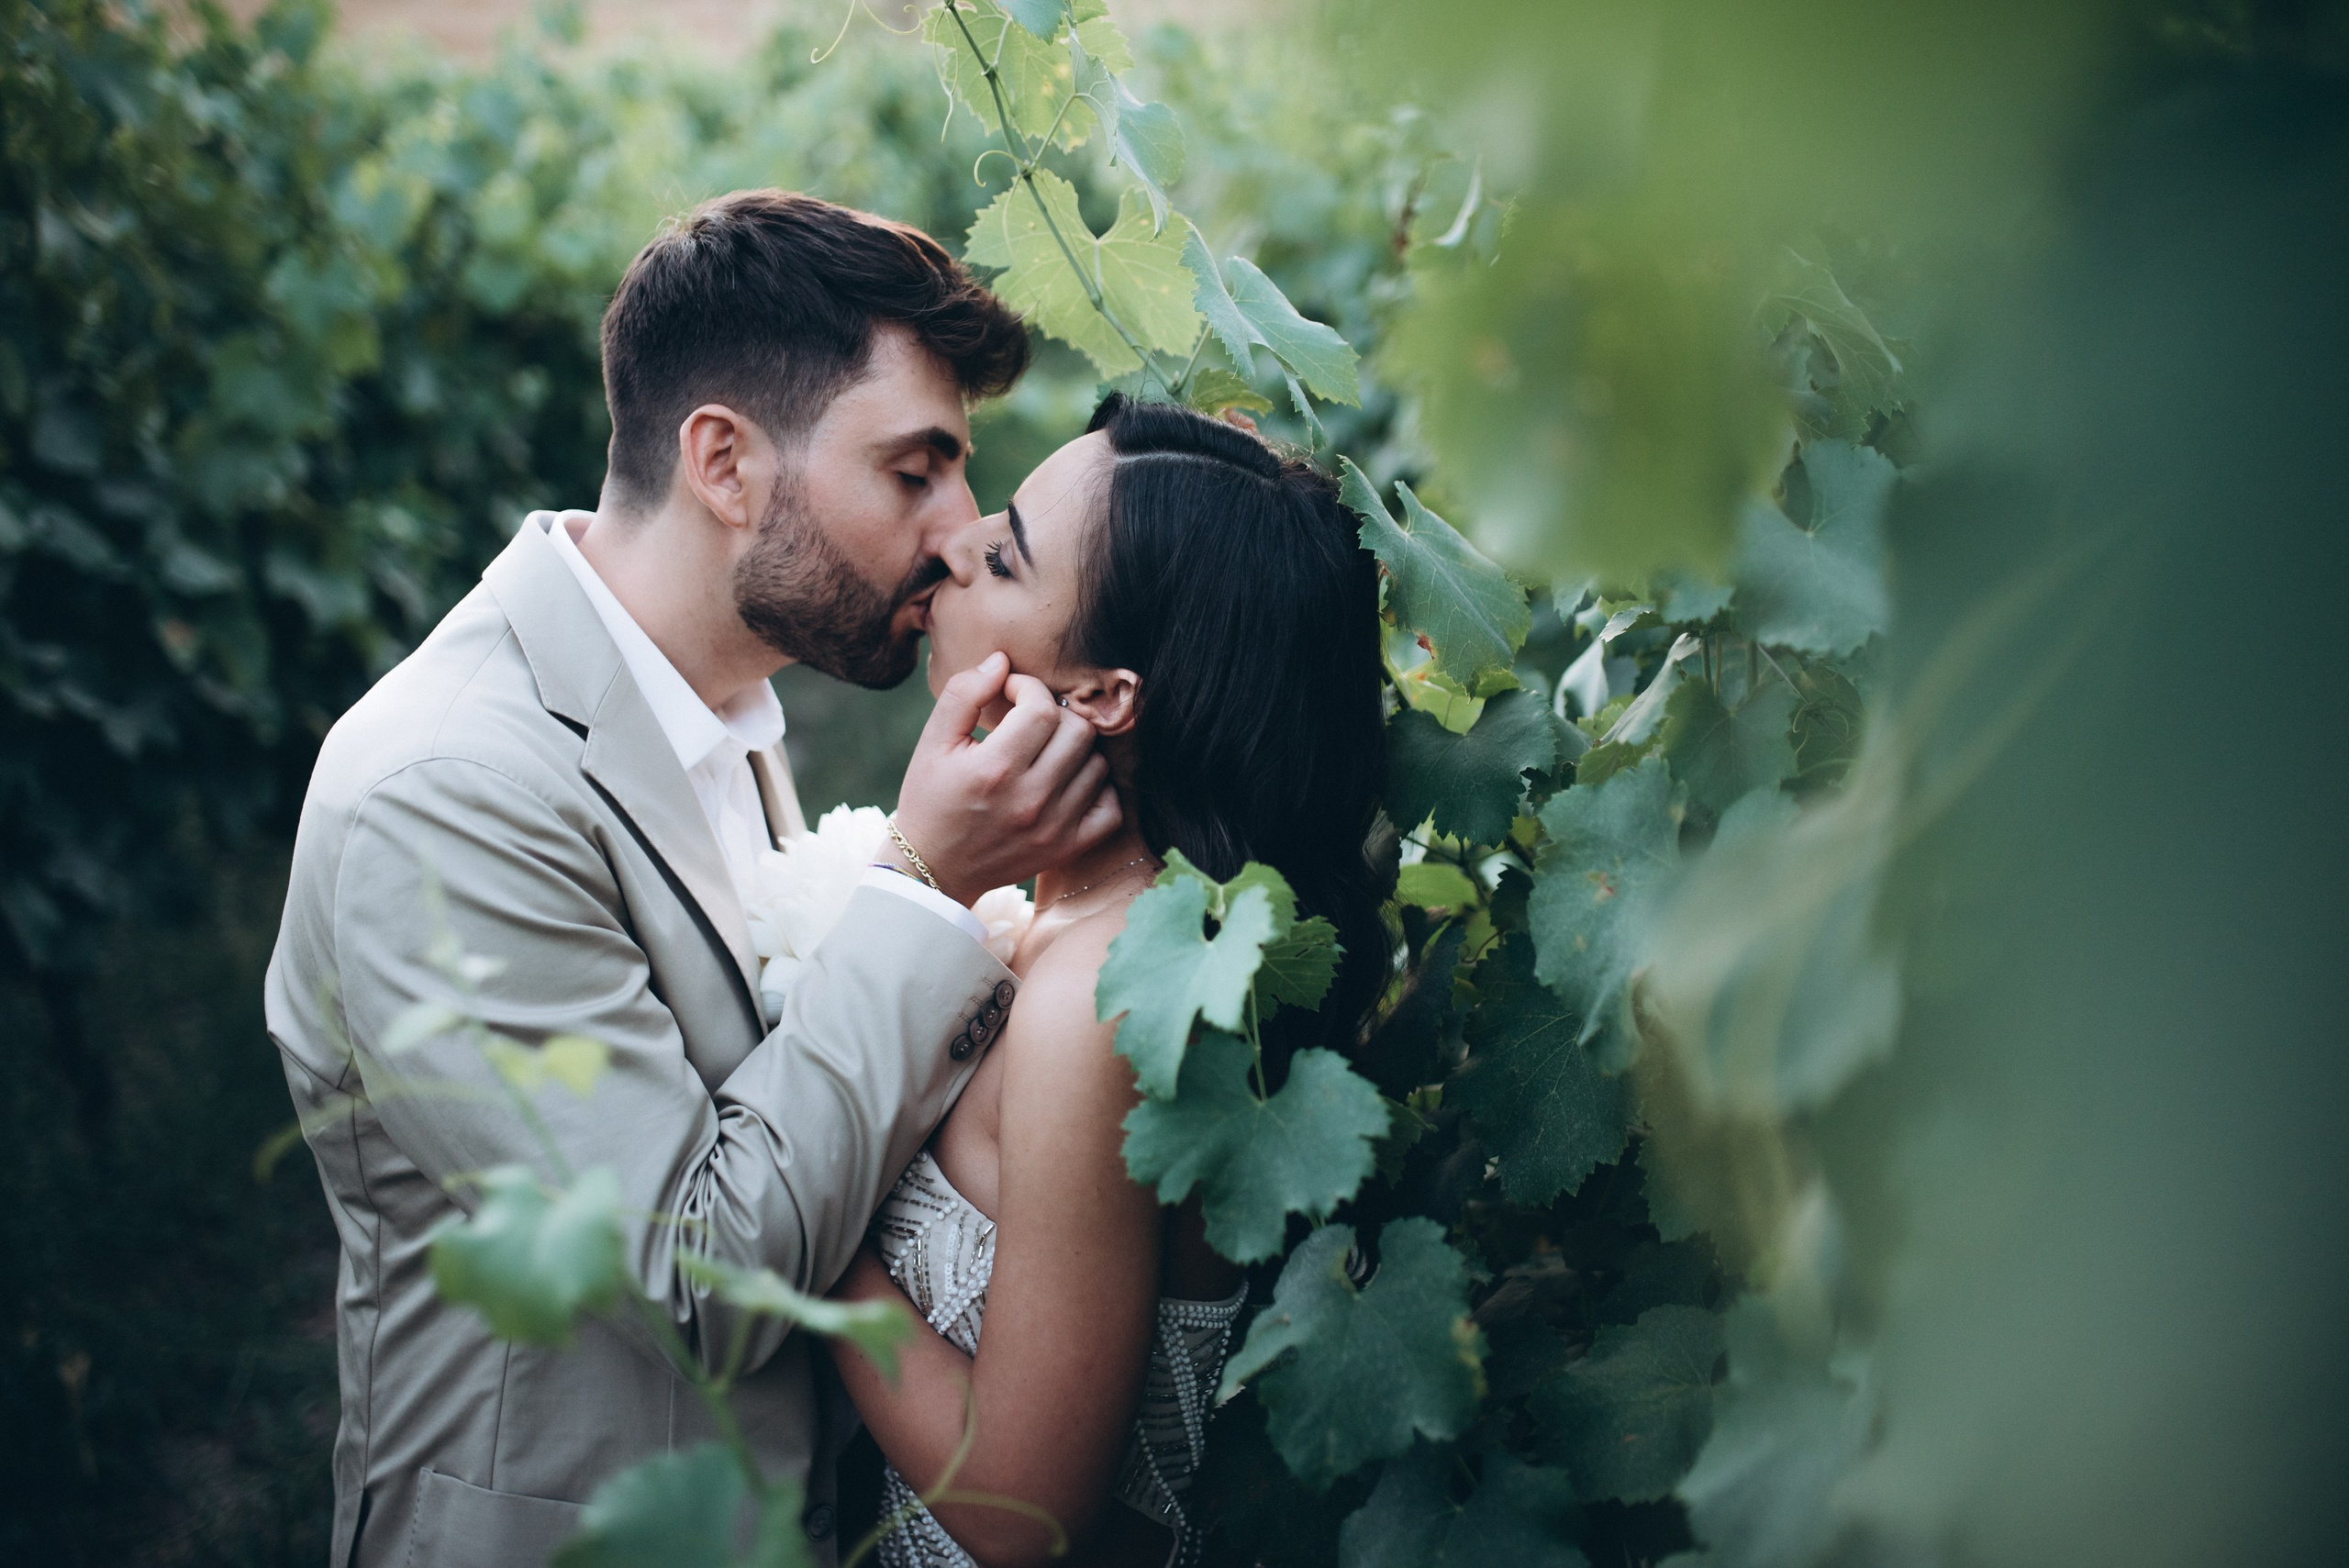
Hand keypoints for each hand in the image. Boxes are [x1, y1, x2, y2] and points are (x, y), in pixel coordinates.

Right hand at [891, 653, 1121, 905]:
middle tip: (1030, 721)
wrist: (933, 867)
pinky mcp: (1068, 847)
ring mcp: (1055, 827)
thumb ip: (963, 694)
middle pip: (1078, 731)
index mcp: (994, 769)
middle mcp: (1030, 799)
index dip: (1028, 688)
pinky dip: (1097, 789)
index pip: (1041, 708)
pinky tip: (1069, 782)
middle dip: (1055, 714)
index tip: (1010, 694)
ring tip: (1045, 752)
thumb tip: (1002, 661)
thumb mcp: (932, 743)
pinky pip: (1111, 807)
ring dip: (1075, 749)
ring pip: (1097, 764)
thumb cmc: (931, 798)